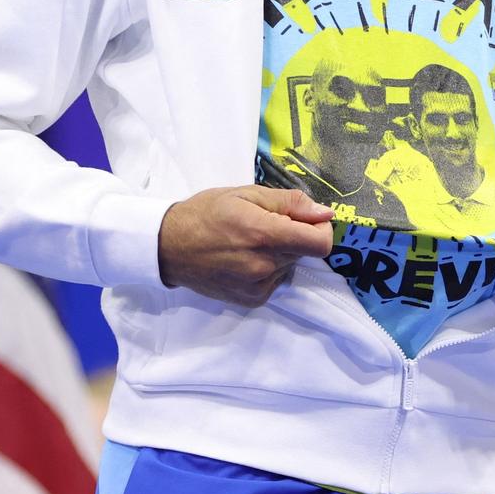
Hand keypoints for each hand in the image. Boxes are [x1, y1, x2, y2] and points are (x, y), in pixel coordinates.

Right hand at [157, 185, 334, 306]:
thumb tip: (325, 213)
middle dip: (295, 236)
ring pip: (290, 265)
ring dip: (280, 252)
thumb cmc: (207, 213)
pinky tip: (244, 258)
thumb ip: (290, 203)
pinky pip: (276, 280)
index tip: (305, 219)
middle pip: (305, 252)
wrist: (169, 246)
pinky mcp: (252, 299)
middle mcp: (264, 265)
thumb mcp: (247, 194)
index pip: (320, 243)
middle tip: (265, 224)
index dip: (320, 229)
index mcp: (265, 235)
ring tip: (249, 241)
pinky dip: (268, 269)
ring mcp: (258, 286)